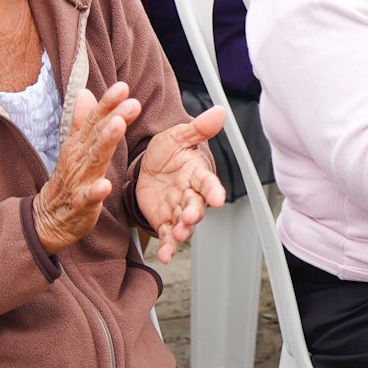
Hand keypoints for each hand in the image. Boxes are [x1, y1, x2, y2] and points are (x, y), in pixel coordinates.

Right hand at [34, 85, 141, 254]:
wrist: (48, 217)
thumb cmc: (68, 180)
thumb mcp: (75, 147)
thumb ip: (82, 121)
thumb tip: (85, 92)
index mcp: (80, 144)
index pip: (94, 119)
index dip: (108, 103)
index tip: (123, 86)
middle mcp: (79, 158)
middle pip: (97, 134)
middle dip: (114, 116)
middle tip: (132, 102)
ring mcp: (79, 180)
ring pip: (93, 159)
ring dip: (105, 142)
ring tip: (118, 126)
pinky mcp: (81, 203)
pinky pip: (89, 197)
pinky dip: (96, 191)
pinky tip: (105, 185)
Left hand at [135, 106, 229, 263]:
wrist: (147, 167)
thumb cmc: (167, 152)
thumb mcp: (177, 136)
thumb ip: (198, 128)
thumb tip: (220, 111)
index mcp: (196, 174)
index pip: (208, 182)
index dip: (214, 190)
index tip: (218, 198)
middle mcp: (191, 195)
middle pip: (197, 206)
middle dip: (194, 213)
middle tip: (189, 216)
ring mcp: (178, 210)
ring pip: (184, 224)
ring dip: (182, 232)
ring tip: (178, 236)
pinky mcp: (165, 222)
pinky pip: (168, 236)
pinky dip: (168, 247)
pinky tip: (164, 256)